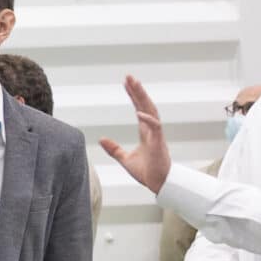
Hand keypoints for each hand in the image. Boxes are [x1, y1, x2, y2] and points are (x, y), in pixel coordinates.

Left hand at [99, 75, 174, 194]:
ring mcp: (156, 135)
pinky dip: (148, 119)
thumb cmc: (147, 172)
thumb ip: (114, 149)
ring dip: (143, 98)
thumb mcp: (125, 159)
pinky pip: (155, 127)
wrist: (158, 184)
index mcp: (145, 132)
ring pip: (151, 111)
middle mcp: (152, 130)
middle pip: (145, 105)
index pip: (139, 108)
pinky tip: (139, 112)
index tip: (127, 84)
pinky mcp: (159, 143)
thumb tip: (101, 140)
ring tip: (135, 84)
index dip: (133, 96)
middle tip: (129, 77)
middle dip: (138, 91)